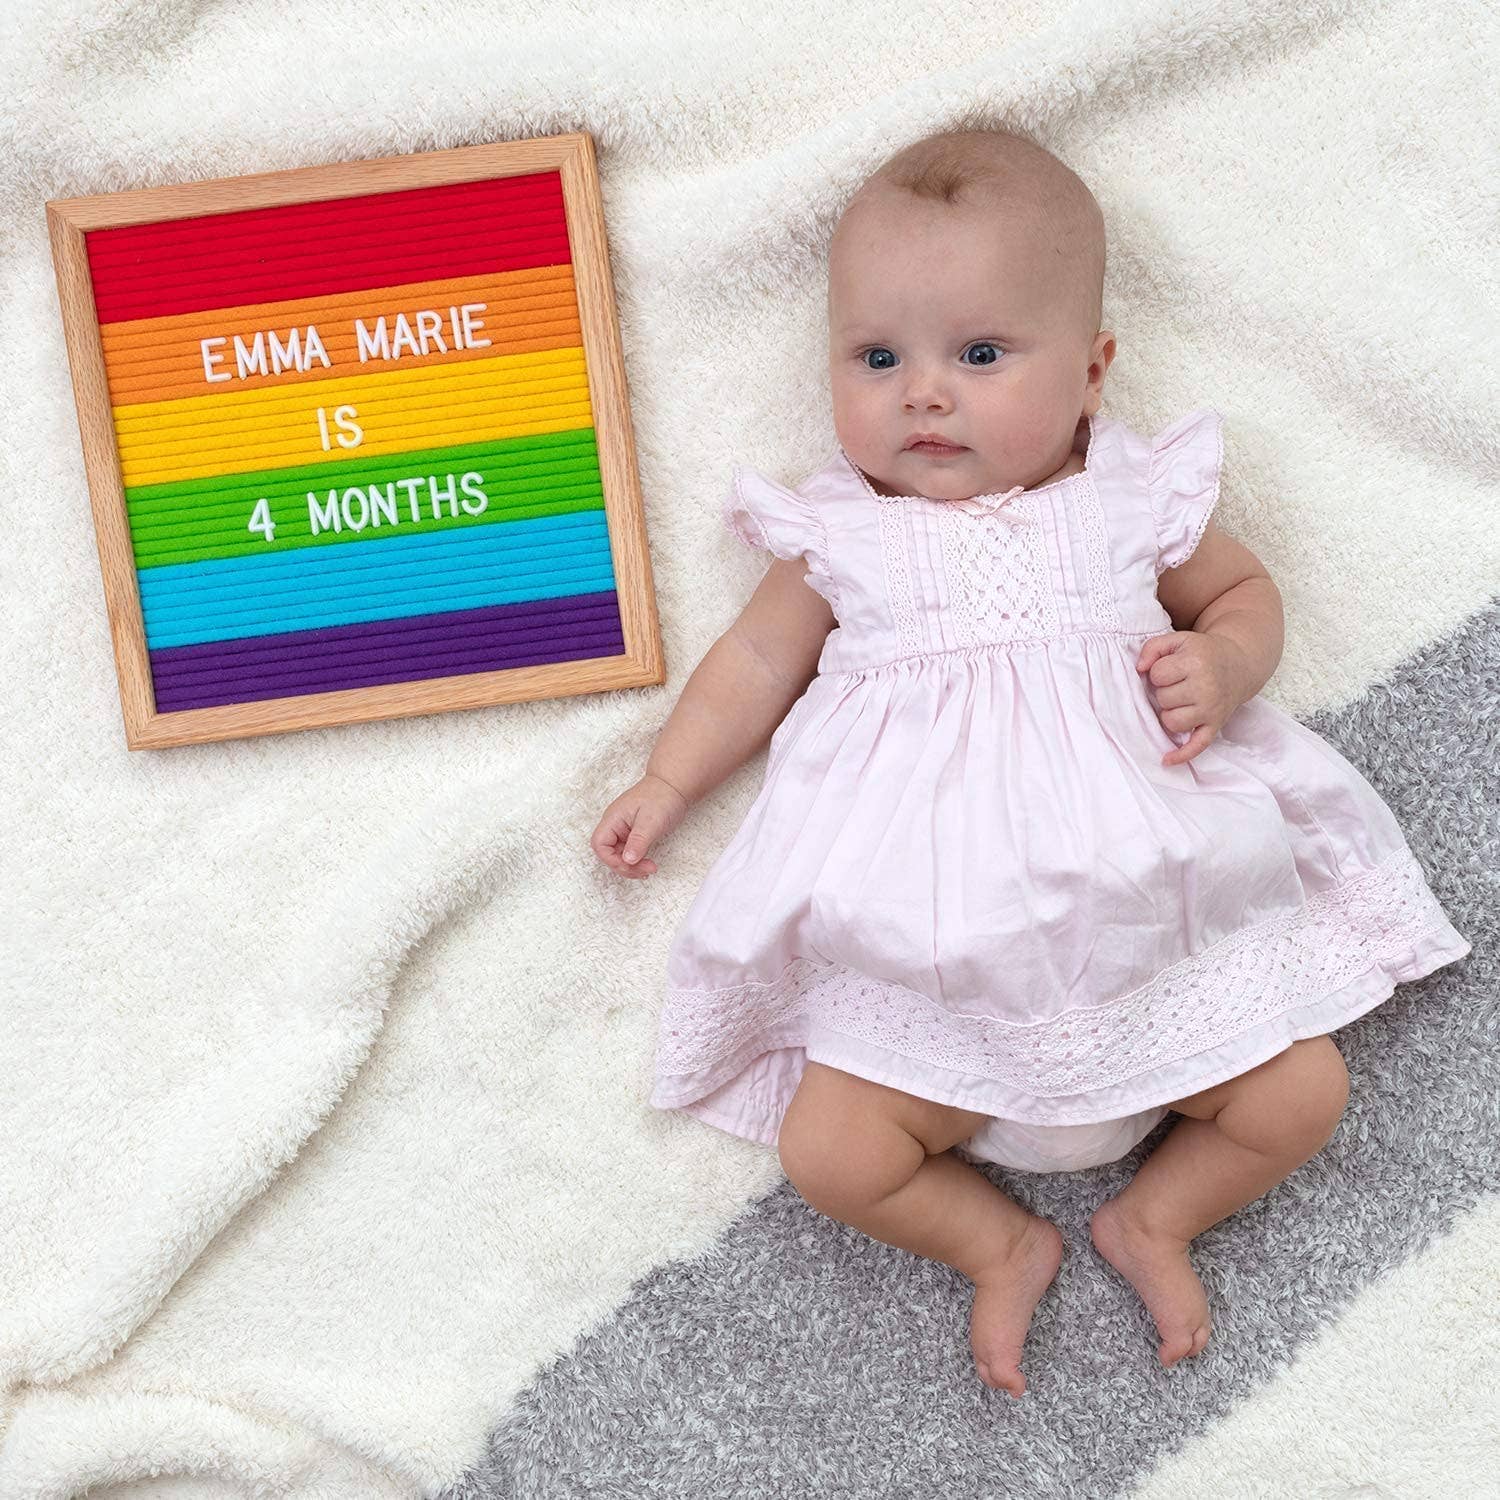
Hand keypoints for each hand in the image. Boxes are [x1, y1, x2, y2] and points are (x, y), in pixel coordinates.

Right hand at [590, 773, 689, 879]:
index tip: (631, 864)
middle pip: (608, 853)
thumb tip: (627, 861)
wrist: (673, 785)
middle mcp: (614, 824)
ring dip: (631, 866)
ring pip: (618, 854)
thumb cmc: (662, 797)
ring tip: (650, 869)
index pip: (599, 844)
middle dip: (625, 866)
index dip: (612, 859)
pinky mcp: (632, 833)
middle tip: (646, 870)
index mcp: (613, 818)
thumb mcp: (651, 821)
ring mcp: (622, 829)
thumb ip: (638, 841)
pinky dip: (636, 860)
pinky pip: (628, 851)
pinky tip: (647, 863)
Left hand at [1136, 631, 1249, 766]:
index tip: (1171, 668)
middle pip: (1163, 699)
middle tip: (1179, 683)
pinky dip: (1182, 755)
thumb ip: (1153, 647)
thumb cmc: (1203, 652)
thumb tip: (1139, 669)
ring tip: (1181, 701)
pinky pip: (1197, 746)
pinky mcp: (1216, 725)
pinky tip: (1166, 760)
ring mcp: (1212, 710)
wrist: (1239, 663)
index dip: (1158, 672)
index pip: (1157, 675)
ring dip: (1170, 713)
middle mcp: (1206, 688)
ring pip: (1172, 722)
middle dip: (1165, 691)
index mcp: (1196, 663)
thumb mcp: (1179, 640)